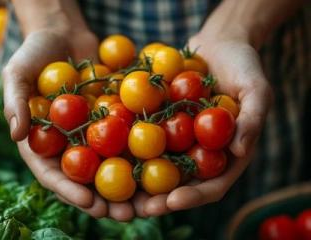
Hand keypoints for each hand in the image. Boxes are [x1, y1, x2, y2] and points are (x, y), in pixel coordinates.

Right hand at [3, 29, 133, 220]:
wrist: (64, 35)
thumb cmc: (34, 54)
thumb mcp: (17, 74)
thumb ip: (15, 103)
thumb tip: (17, 134)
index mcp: (44, 144)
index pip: (54, 174)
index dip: (70, 191)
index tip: (88, 203)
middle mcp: (70, 145)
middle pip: (88, 179)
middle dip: (107, 200)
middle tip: (125, 215)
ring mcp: (94, 134)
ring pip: (113, 165)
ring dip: (132, 187)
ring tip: (150, 204)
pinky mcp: (114, 120)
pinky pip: (130, 137)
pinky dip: (146, 153)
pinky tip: (165, 165)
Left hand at [132, 25, 272, 216]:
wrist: (217, 44)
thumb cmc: (242, 65)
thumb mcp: (256, 88)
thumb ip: (253, 118)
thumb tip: (239, 151)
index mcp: (226, 155)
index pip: (213, 185)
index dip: (194, 197)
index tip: (172, 201)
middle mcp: (201, 152)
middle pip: (181, 185)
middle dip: (160, 199)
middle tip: (138, 208)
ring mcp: (180, 139)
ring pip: (159, 167)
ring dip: (139, 182)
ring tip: (118, 192)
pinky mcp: (162, 123)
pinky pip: (145, 137)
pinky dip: (130, 148)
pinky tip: (109, 154)